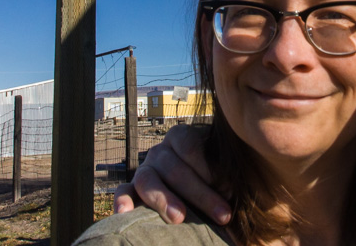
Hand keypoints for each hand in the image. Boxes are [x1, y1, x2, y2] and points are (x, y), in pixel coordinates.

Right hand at [116, 124, 230, 224]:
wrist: (202, 197)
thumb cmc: (218, 181)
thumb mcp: (224, 171)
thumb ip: (227, 174)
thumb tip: (233, 187)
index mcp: (182, 137)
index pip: (190, 145)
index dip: (209, 167)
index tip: (229, 189)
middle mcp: (160, 151)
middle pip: (174, 168)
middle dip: (200, 193)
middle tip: (224, 215)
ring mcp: (144, 170)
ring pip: (147, 180)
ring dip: (164, 199)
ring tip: (179, 219)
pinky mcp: (132, 190)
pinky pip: (122, 192)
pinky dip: (122, 201)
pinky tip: (125, 213)